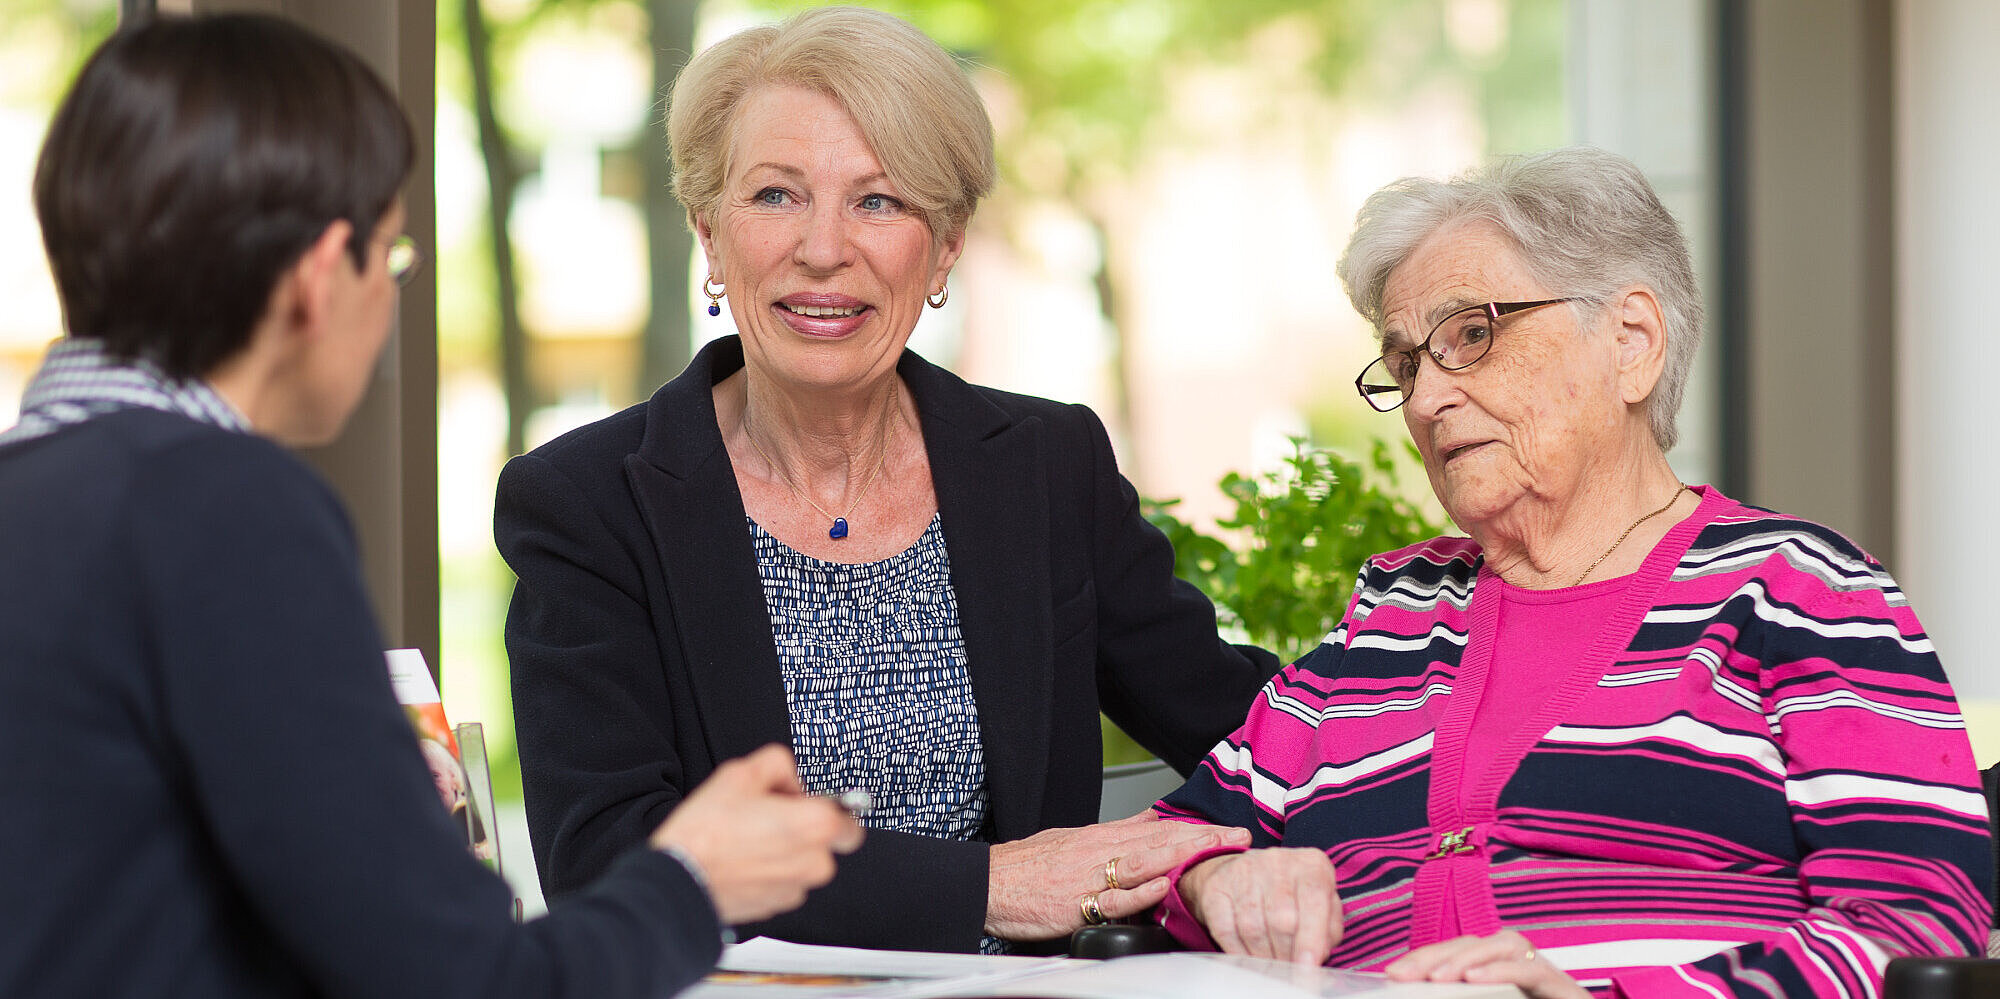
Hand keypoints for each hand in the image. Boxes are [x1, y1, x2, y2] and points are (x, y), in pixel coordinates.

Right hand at [651, 744, 863, 924]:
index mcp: (815, 826)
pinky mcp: (776, 906)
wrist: (679, 880)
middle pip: (825, 841)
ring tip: (747, 839)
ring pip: (802, 863)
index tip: (803, 801)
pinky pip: (784, 882)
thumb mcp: (741, 773)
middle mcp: (815, 862)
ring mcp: (796, 889)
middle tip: (771, 818)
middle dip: (805, 829)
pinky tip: (742, 860)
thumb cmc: (707, 833)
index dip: (824, 803)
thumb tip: (790, 779)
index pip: (849, 815)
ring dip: (785, 851)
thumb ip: (778, 764)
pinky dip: (769, 872)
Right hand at [984, 813, 1250, 939]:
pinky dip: (1139, 893)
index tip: (1229, 829)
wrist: (988, 883)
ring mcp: (1089, 877)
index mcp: (1101, 837)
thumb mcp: (1075, 838)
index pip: (1159, 828)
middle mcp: (1100, 852)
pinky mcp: (1076, 904)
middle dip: (1203, 838)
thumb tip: (1153, 818)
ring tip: (1215, 852)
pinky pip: (1112, 899)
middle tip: (1239, 837)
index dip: (1197, 827)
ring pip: (1143, 862)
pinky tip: (1162, 887)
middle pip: (1160, 840)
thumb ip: (1117, 831)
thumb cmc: (1028, 866)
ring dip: (1182, 856)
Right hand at [1177, 848, 1340, 964]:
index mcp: (1311, 865)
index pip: (1315, 901)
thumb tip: (1316, 956)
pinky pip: (1226, 930)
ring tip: (1270, 963)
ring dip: (1263, 956)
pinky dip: (1238, 952)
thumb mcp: (1324, 906)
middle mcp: (1278, 862)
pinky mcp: (1216, 886)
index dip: (1311, 939)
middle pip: (1282, 919)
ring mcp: (1244, 871)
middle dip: (1286, 954)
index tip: (1307, 967)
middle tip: (1288, 969)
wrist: (1250, 873)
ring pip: (1253, 927)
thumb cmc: (1295, 896)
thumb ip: (1329, 930)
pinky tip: (1248, 956)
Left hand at [1384, 930, 1588, 998]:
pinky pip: (1531, 969)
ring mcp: (1546, 972)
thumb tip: (1422, 996)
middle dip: (1436, 955)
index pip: (1459, 953)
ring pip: (1505, 944)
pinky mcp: (1566, 987)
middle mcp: (1523, 964)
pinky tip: (1474, 980)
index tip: (1392, 973)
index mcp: (1501, 973)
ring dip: (1467, 957)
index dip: (1424, 958)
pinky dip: (1501, 971)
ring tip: (1437, 978)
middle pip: (1476, 942)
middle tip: (1400, 974)